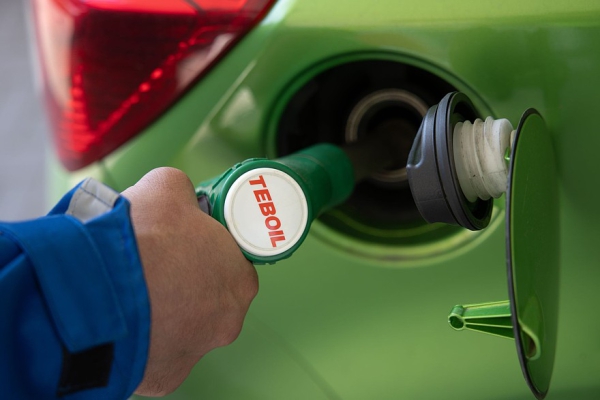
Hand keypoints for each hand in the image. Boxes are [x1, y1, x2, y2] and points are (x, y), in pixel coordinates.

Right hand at [122, 167, 257, 395]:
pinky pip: (157, 352)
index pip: (229, 260)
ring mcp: (197, 351)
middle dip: (185, 280)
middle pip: (209, 295)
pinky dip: (143, 337)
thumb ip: (183, 189)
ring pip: (183, 325)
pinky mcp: (165, 375)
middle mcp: (227, 320)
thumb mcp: (166, 187)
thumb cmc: (141, 239)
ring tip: (133, 290)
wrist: (95, 291)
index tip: (181, 243)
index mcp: (239, 277)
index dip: (204, 248)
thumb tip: (179, 193)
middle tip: (154, 265)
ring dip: (164, 310)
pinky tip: (125, 318)